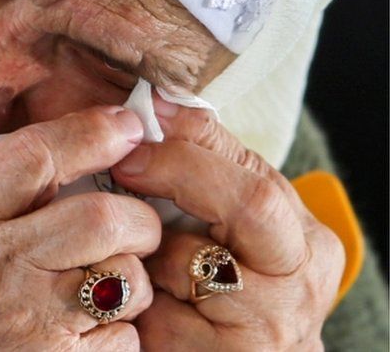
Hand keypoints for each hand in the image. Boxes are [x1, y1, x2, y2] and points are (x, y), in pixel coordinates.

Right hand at [0, 106, 160, 350]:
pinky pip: (126, 335)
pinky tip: (88, 323)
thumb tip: (78, 145)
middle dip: (135, 217)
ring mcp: (32, 320)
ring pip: (127, 279)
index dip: (91, 134)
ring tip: (104, 280)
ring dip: (130, 276)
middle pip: (101, 219)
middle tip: (132, 224)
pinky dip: (120, 327)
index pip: (35, 158)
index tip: (124, 126)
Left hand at [112, 98, 343, 351]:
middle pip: (250, 202)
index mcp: (305, 240)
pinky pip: (158, 313)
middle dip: (179, 172)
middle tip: (126, 164)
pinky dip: (134, 301)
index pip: (254, 171)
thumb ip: (206, 176)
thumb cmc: (222, 298)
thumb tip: (162, 104)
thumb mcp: (226, 233)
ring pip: (192, 260)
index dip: (193, 139)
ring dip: (148, 249)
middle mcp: (300, 283)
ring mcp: (268, 327)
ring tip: (132, 249)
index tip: (147, 113)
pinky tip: (132, 301)